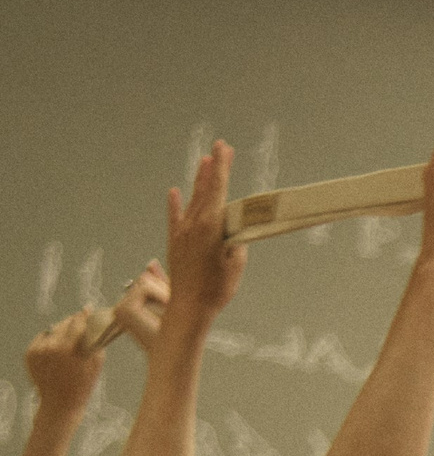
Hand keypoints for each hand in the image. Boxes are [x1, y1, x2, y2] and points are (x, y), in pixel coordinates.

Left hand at [23, 311, 103, 417]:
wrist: (60, 404)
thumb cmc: (82, 385)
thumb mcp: (95, 364)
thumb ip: (95, 341)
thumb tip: (94, 323)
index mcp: (67, 349)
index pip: (77, 322)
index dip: (84, 315)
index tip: (87, 309)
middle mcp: (49, 347)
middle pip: (63, 323)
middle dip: (72, 323)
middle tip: (79, 325)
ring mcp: (37, 350)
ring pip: (52, 330)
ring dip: (61, 333)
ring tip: (68, 346)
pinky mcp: (29, 354)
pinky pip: (42, 339)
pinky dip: (49, 342)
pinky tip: (56, 354)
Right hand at [113, 263, 169, 350]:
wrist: (177, 351)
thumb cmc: (178, 330)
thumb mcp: (171, 301)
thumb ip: (161, 282)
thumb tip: (150, 262)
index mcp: (133, 304)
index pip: (146, 279)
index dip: (163, 288)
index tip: (172, 306)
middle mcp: (123, 304)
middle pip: (145, 277)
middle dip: (164, 290)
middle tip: (171, 312)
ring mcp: (120, 307)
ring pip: (145, 280)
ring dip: (164, 295)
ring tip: (167, 316)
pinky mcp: (122, 310)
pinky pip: (144, 287)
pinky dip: (159, 298)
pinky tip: (161, 316)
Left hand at [165, 147, 247, 321]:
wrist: (189, 307)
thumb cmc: (216, 289)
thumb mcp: (236, 263)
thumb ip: (236, 240)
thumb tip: (235, 228)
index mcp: (211, 226)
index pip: (218, 188)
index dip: (222, 167)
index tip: (224, 149)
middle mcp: (194, 224)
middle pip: (205, 189)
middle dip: (213, 167)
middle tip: (220, 148)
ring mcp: (182, 232)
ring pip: (192, 199)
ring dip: (198, 179)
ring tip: (204, 162)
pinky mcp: (174, 243)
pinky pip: (174, 218)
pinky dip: (175, 204)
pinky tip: (174, 192)